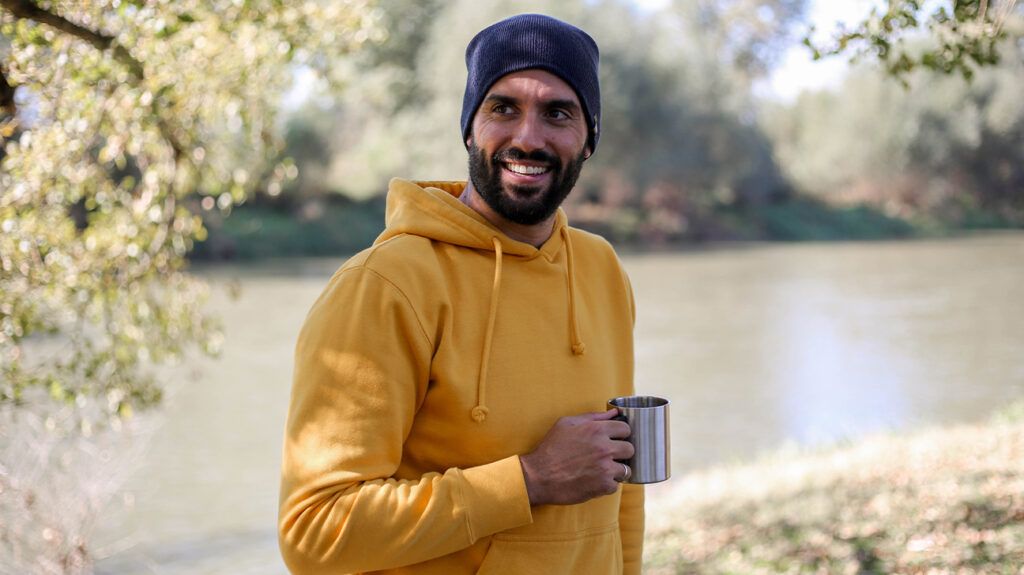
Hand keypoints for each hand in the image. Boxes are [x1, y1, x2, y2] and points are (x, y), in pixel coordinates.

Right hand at [518, 409, 633, 505]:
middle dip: (621, 452)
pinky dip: (607, 485)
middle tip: (609, 456)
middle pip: (630, 449)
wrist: (538, 476)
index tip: (614, 439)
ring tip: (601, 470)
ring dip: (616, 470)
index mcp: (596, 430)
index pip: (626, 429)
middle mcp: (604, 448)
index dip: (620, 434)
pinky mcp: (603, 486)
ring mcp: (605, 468)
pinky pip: (616, 485)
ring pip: (626, 469)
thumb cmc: (551, 448)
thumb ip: (593, 417)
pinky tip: (594, 481)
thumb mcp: (567, 424)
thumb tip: (614, 412)